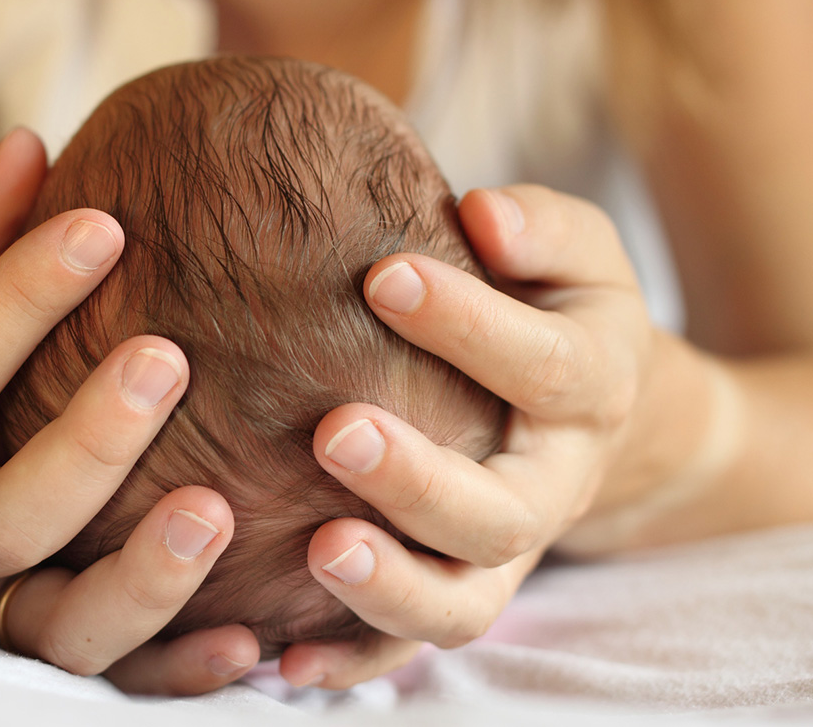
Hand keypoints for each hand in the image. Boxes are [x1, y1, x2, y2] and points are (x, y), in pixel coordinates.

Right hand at [0, 128, 259, 693]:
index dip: (22, 295)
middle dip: (89, 441)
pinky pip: (106, 679)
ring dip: (146, 579)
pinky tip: (250, 642)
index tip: (107, 223)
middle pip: (10, 512)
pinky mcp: (33, 649)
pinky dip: (176, 673)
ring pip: (63, 625)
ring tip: (219, 510)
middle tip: (167, 357)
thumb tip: (30, 145)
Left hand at [281, 185, 653, 687]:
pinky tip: (284, 657)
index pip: (544, 368)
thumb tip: (482, 212)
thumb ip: (541, 229)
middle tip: (335, 433)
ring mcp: (500, 554)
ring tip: (319, 551)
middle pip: (500, 514)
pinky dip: (352, 660)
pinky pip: (407, 647)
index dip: (469, 328)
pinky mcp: (453, 589)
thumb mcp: (575, 255)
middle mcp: (550, 487)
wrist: (578, 405)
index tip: (382, 278)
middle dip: (419, 481)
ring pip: (461, 604)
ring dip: (388, 588)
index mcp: (588, 392)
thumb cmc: (555, 308)